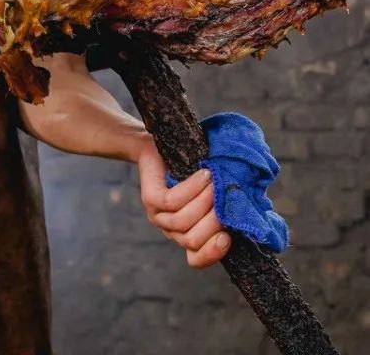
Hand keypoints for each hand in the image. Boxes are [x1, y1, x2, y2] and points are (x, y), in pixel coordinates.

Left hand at [134, 132, 230, 267]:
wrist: (160, 144)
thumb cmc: (194, 168)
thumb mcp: (214, 190)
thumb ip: (228, 207)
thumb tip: (255, 217)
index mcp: (188, 234)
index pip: (197, 260)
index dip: (213, 253)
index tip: (228, 237)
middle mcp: (172, 230)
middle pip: (194, 241)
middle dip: (214, 221)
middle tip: (227, 197)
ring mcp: (158, 216)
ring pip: (184, 221)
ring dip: (205, 200)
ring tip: (216, 180)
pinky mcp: (150, 199)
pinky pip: (173, 201)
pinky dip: (193, 188)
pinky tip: (204, 174)